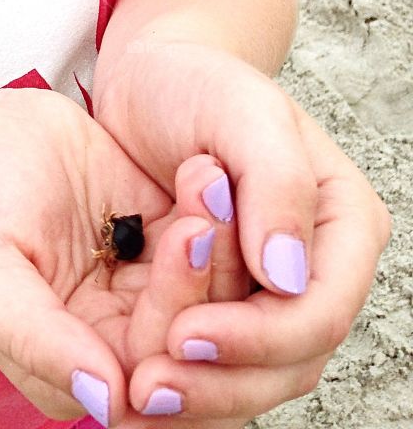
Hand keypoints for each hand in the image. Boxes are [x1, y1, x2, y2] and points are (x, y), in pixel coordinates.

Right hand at [0, 87, 251, 423]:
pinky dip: (215, 212)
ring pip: (213, 294)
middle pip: (193, 338)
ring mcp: (146, 292)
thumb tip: (108, 401)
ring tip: (209, 179)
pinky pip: (209, 244)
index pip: (149, 373)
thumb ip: (35, 339)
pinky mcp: (165, 244)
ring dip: (219, 242)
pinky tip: (206, 170)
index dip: (176, 316)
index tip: (184, 240)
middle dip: (206, 276)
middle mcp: (118, 342)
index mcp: (71, 369)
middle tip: (202, 212)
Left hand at [92, 42, 392, 421]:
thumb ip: (276, 183)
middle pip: (291, 360)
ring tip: (134, 393)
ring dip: (198, 393)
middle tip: (147, 387)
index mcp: (343, 222)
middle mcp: (318, 267)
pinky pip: (215, 362)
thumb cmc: (197, 83)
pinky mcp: (225, 304)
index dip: (259, 336)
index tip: (185, 332)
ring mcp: (272, 292)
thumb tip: (290, 277)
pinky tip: (130, 380)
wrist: (149, 80)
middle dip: (223, 381)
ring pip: (254, 375)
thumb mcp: (241, 111)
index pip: (320, 309)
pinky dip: (180, 378)